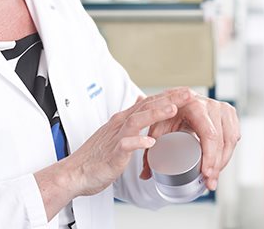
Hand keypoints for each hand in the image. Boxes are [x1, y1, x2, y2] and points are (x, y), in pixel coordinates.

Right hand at [64, 92, 186, 195]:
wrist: (75, 173)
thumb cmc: (96, 156)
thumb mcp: (116, 131)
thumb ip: (131, 116)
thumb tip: (141, 100)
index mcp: (123, 120)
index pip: (149, 102)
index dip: (168, 95)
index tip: (186, 91)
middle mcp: (120, 125)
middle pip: (146, 106)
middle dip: (168, 98)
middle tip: (188, 93)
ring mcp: (116, 138)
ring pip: (136, 121)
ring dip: (155, 114)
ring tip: (173, 109)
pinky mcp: (112, 154)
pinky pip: (125, 146)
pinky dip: (138, 143)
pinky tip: (151, 142)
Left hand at [140, 88, 239, 190]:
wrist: (177, 100)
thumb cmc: (167, 115)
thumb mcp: (157, 130)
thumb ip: (149, 152)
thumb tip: (145, 176)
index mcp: (194, 106)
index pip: (210, 135)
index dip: (210, 156)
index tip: (206, 174)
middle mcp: (211, 105)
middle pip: (221, 140)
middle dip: (217, 165)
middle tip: (210, 182)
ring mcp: (222, 108)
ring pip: (231, 139)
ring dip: (224, 160)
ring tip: (214, 177)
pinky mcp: (229, 112)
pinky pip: (234, 135)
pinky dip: (229, 150)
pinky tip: (222, 161)